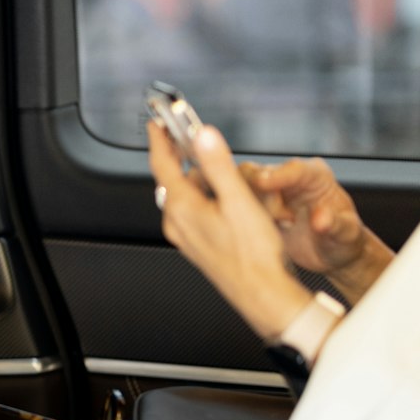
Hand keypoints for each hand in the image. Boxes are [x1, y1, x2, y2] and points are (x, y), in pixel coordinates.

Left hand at [149, 122, 310, 342]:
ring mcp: (186, 237)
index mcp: (182, 208)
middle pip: (173, 180)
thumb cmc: (253, 254)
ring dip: (198, 180)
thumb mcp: (239, 200)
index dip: (159, 139)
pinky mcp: (198, 246)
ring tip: (220, 170)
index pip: (161, 164)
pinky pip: (194, 213)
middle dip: (181, 157)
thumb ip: (219, 165)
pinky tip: (225, 200)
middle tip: (188, 139)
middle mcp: (177, 223)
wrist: (262, 294)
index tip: (157, 124)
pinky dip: (204, 198)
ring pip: (186, 197)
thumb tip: (203, 136)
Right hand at [238, 157, 392, 300]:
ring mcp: (270, 192)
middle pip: (257, 172)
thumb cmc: (344, 240)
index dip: (276, 175)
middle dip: (261, 196)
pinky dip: (242, 218)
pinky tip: (264, 231)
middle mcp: (289, 178)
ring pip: (242, 188)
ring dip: (252, 210)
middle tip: (284, 220)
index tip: (263, 183)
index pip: (293, 168)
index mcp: (315, 176)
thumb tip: (321, 219)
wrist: (332, 254)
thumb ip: (336, 225)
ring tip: (281, 227)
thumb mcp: (347, 235)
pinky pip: (236, 204)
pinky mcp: (256, 206)